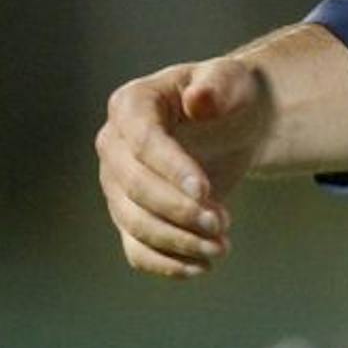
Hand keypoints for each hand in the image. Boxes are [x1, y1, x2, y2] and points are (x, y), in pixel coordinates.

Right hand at [94, 56, 272, 278]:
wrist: (233, 122)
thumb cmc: (231, 94)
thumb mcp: (232, 79)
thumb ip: (218, 85)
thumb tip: (198, 100)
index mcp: (131, 104)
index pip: (143, 143)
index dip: (171, 169)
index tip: (205, 190)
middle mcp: (113, 146)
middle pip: (134, 189)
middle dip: (178, 211)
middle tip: (222, 223)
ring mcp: (116, 185)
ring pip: (134, 224)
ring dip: (178, 241)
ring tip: (221, 246)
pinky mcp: (130, 216)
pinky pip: (137, 249)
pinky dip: (166, 264)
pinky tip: (201, 267)